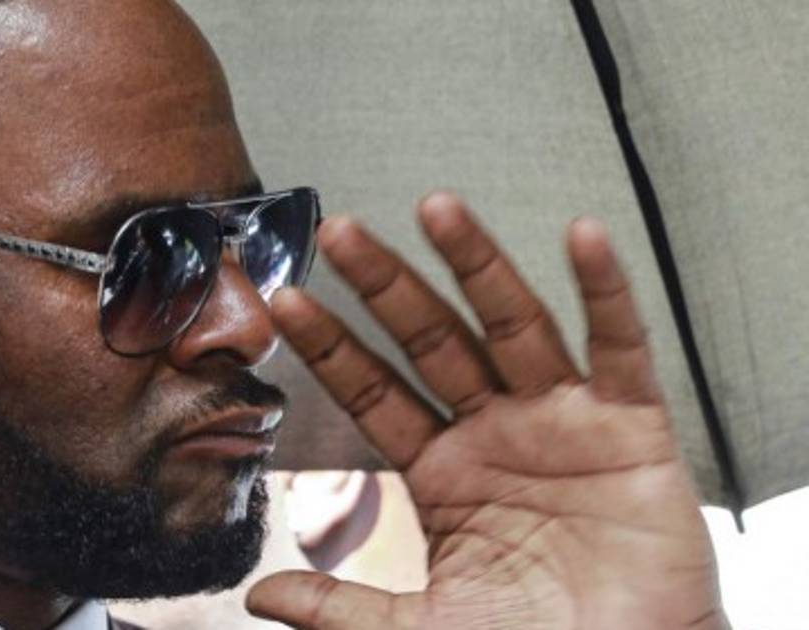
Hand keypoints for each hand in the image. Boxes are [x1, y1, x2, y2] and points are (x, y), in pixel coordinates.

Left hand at [246, 193, 726, 628]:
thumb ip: (341, 607)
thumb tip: (262, 594)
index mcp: (444, 472)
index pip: (374, 392)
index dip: (333, 345)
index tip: (286, 299)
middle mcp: (496, 432)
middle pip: (432, 340)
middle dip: (387, 285)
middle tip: (340, 230)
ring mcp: (562, 422)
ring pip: (513, 323)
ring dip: (477, 263)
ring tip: (436, 206)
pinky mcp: (633, 428)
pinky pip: (620, 348)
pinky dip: (606, 293)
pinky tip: (582, 237)